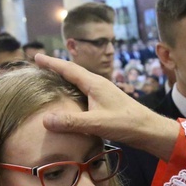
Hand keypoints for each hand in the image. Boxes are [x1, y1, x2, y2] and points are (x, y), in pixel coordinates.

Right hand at [35, 53, 179, 160]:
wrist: (149, 130)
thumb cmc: (126, 124)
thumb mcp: (97, 123)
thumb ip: (71, 121)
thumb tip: (45, 119)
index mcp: (94, 83)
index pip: (68, 69)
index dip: (51, 63)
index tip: (36, 56)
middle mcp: (98, 85)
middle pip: (72, 72)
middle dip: (55, 68)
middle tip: (38, 66)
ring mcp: (102, 94)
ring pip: (78, 82)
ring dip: (63, 80)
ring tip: (49, 81)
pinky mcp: (105, 104)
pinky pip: (83, 93)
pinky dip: (71, 92)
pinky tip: (68, 101)